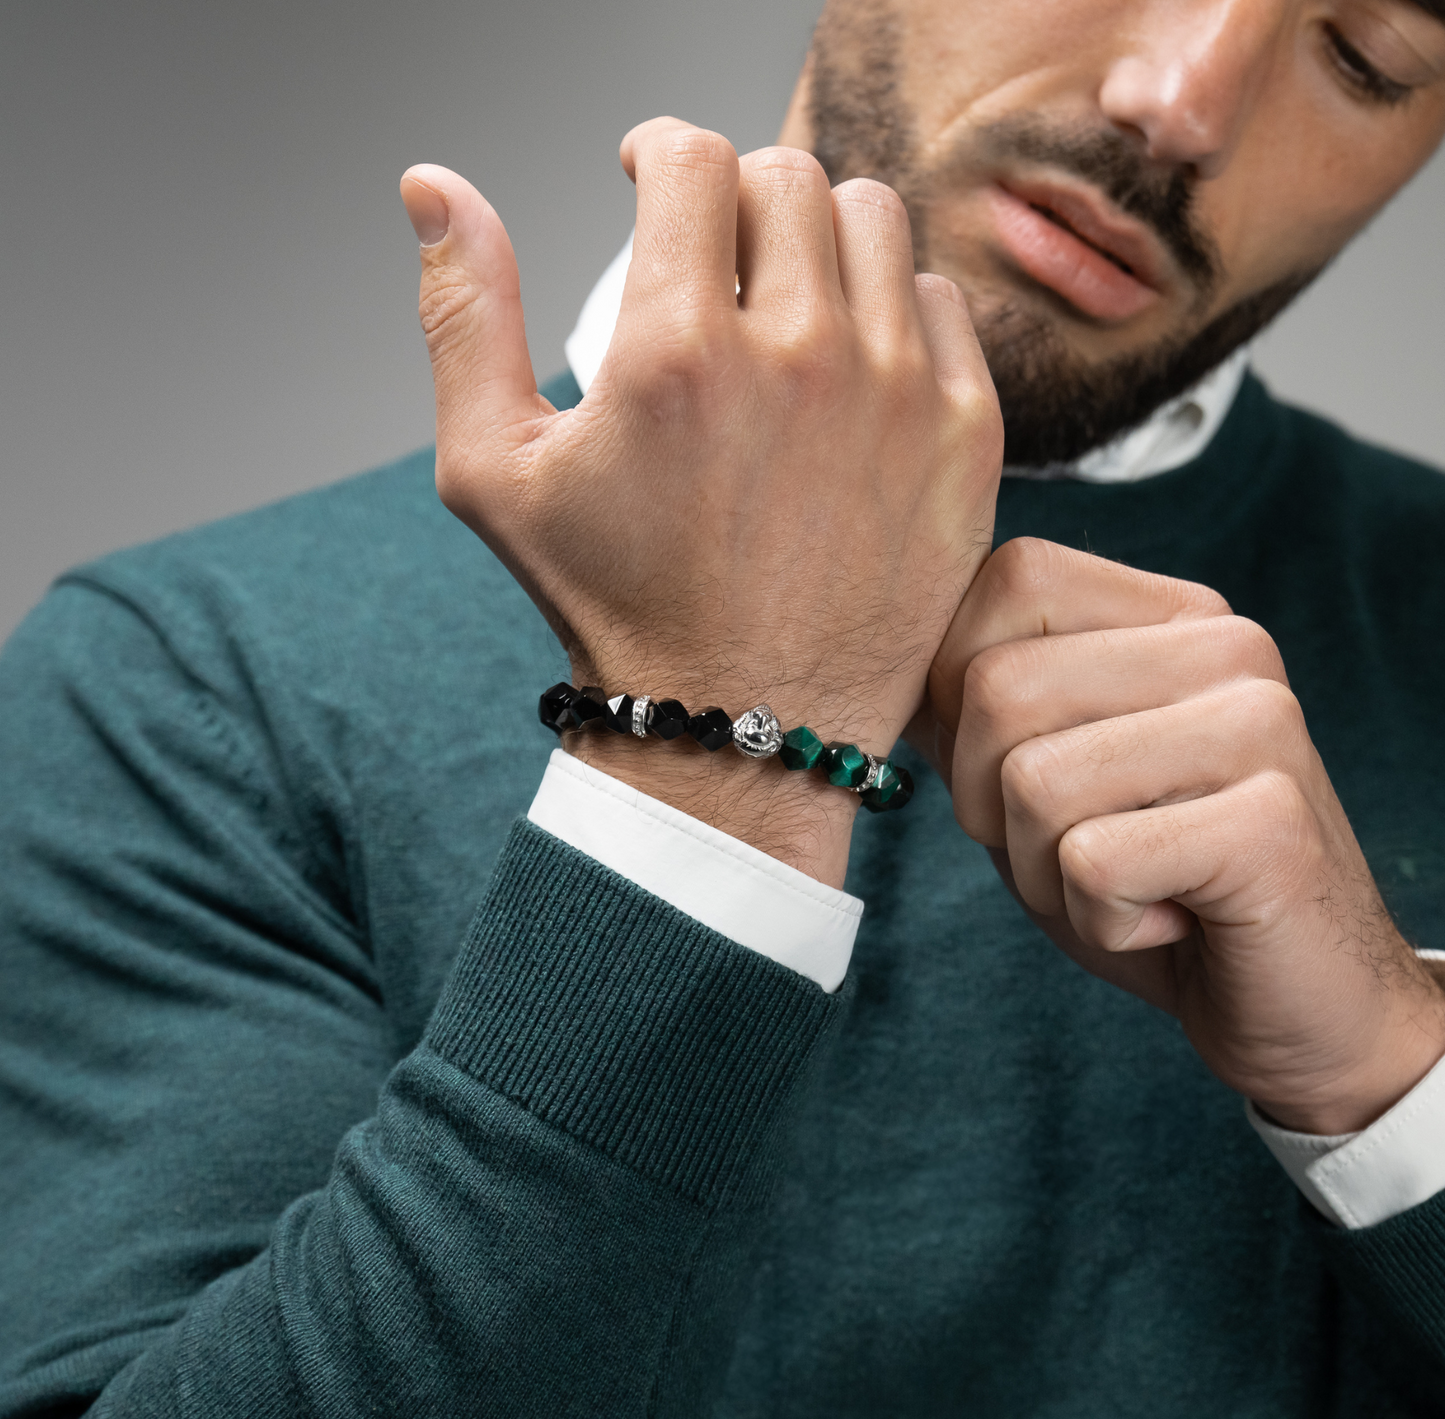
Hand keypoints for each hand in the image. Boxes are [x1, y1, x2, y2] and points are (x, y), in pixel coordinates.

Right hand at [400, 119, 1000, 885]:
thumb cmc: (615, 606)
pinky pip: (941, 303)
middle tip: (713, 254)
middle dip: (735, 195)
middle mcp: (800, 357)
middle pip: (785, 174)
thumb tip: (434, 186)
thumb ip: (462, 315)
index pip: (692, 156)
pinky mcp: (964, 440)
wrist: (740, 723)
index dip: (660, 150)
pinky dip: (893, 308)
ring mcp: (897, 396)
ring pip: (873, 220)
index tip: (652, 179)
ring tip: (783, 298)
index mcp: (677, 353)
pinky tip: (852, 358)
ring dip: (818, 235)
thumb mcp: (494, 472)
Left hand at [911, 537, 1444, 1133]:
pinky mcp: (1270, 823)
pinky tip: (1171, 920)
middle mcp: (1225, 645)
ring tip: (1129, 884)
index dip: (959, 694)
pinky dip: (1101, 921)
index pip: (1005, 582)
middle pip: (995, 688)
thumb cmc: (1150, 885)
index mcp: (1170, 616)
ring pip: (1031, 782)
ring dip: (1046, 872)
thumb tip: (884, 648)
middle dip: (988, 802)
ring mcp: (1259, 724)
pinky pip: (1091, 864)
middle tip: (1076, 849)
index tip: (1016, 774)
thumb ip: (970, 709)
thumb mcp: (1037, 783)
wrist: (1293, 1004)